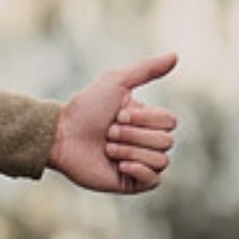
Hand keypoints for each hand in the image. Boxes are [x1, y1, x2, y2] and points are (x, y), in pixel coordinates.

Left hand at [48, 53, 179, 195]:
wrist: (62, 136)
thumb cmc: (86, 109)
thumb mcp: (117, 81)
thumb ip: (147, 69)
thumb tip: (176, 55)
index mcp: (148, 121)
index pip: (170, 122)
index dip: (145, 118)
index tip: (117, 114)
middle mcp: (146, 142)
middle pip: (166, 141)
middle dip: (134, 135)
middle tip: (109, 133)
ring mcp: (139, 163)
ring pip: (161, 159)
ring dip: (130, 150)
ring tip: (107, 148)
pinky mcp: (130, 183)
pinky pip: (155, 180)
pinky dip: (139, 170)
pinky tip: (120, 165)